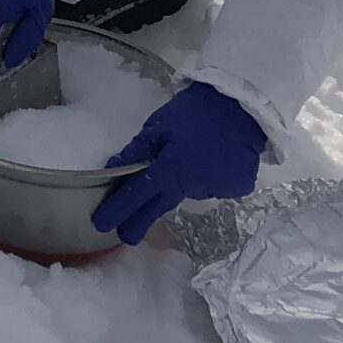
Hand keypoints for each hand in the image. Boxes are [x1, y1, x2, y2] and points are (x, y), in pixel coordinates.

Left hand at [92, 82, 268, 243]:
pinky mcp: (235, 188)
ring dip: (180, 183)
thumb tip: (114, 168)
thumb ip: (137, 151)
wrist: (241, 106)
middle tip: (126, 236)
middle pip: (160, 208)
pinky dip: (205, 176)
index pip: (137, 195)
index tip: (101, 224)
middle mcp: (192, 187)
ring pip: (188, 192)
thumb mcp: (158, 126)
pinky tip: (210, 158)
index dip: (118, 209)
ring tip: (189, 156)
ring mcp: (217, 190)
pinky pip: (211, 185)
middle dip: (140, 222)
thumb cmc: (194, 112)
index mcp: (171, 171)